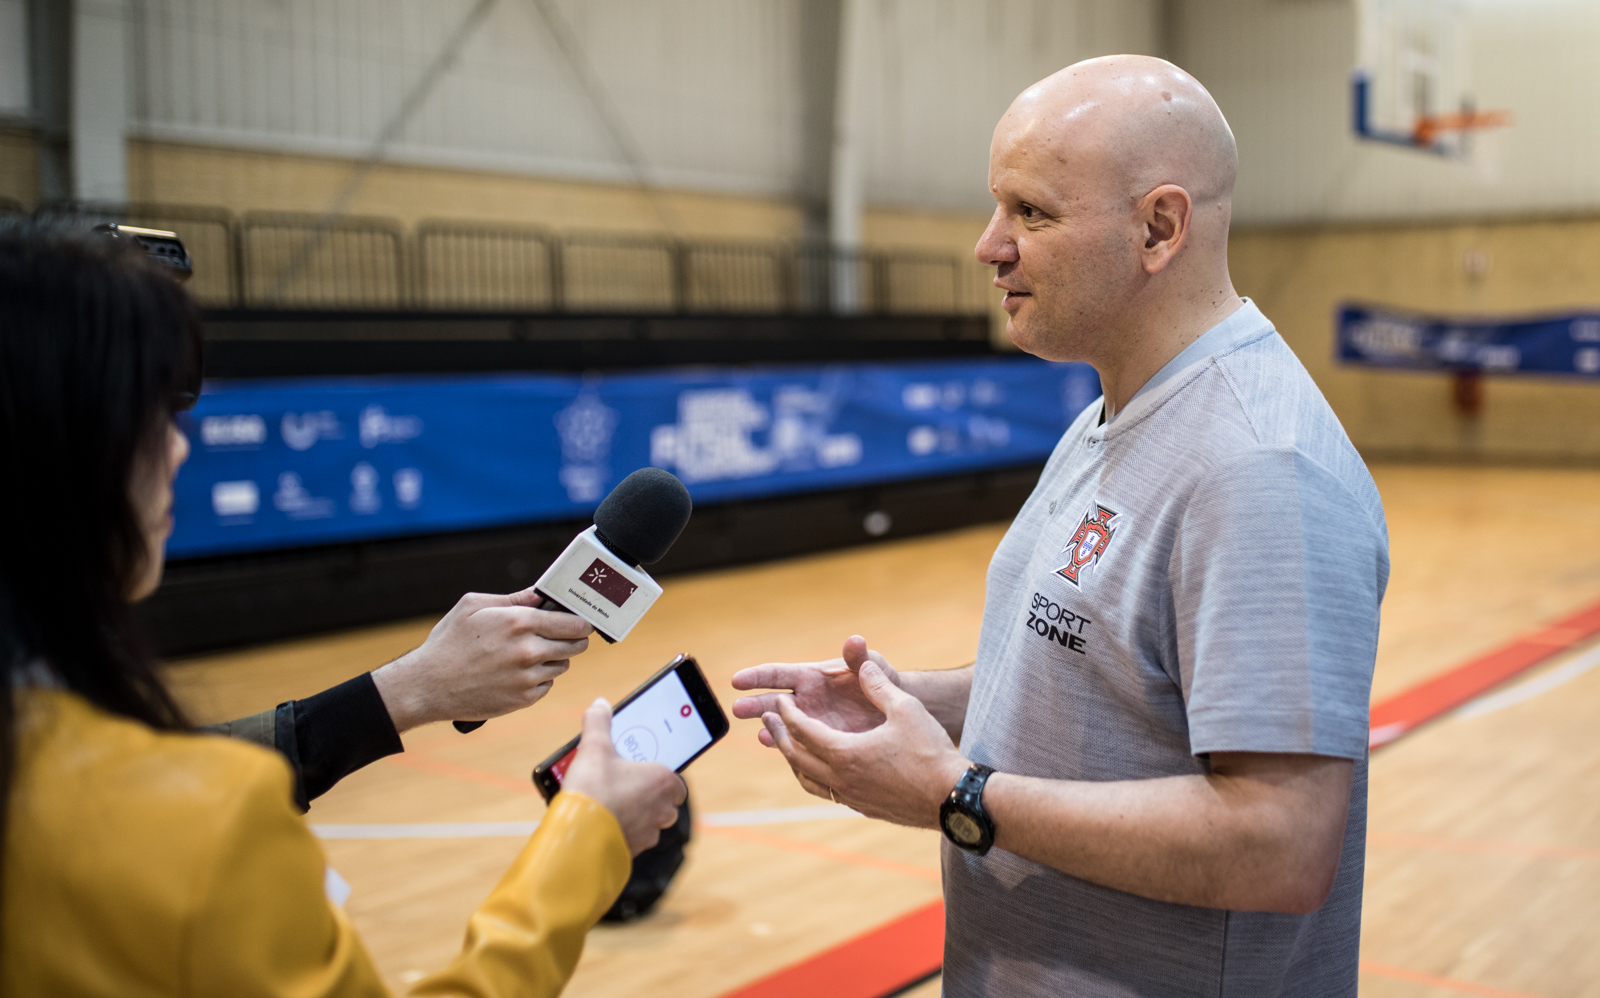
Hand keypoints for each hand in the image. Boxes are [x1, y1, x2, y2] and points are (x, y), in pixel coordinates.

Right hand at [371, 587, 591, 732]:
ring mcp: (527, 678)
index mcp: (519, 622)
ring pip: (562, 665)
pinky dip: (539, 679)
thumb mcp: (474, 606)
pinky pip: (547, 686)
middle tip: (562, 636)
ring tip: (531, 654)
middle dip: (573, 639)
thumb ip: (514, 599)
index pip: (574, 623)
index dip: (581, 621)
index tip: (581, 621)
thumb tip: (541, 595)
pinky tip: (519, 673)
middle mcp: (528, 650)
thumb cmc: (449, 642)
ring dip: (555, 659)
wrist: (428, 685)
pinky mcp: (523, 699)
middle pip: (576, 645)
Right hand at [562, 698, 686, 854]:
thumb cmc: (594, 791)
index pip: (675, 781)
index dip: (660, 776)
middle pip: (662, 801)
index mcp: (663, 782)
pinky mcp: (633, 852)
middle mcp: (662, 810)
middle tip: (623, 783)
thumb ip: (599, 723)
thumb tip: (600, 705)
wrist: (578, 837)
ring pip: (648, 822)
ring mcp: (649, 834)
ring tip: (609, 802)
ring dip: (634, 813)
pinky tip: (601, 822)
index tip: (642, 770)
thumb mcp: (594, 748)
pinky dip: (621, 830)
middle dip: (646, 794)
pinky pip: (632, 838)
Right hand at [731, 635, 901, 747]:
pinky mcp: (822, 741)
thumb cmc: (883, 682)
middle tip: (737, 709)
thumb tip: (854, 641)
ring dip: (771, 730)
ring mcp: (812, 722)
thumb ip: (860, 658)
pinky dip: (791, 748)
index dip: (758, 676)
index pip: (779, 675)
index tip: (738, 680)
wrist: (898, 711)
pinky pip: (801, 745)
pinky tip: (783, 751)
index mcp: (812, 677)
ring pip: (784, 726)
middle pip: (773, 701)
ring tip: (762, 735)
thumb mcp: (874, 668)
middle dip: (755, 705)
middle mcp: (806, 700)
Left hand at [759, 648, 968, 828]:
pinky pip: (826, 792)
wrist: (952, 799)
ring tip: (787, 746)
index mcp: (844, 752)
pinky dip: (813, 777)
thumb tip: (863, 665)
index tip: (780, 700)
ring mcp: (850, 797)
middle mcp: (840, 778)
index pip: (802, 730)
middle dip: (778, 735)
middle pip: (795, 757)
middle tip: (767, 719)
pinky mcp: (863, 808)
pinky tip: (821, 770)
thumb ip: (878, 685)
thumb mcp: (905, 709)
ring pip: (808, 780)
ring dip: (793, 760)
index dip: (787, 713)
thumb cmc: (930, 752)